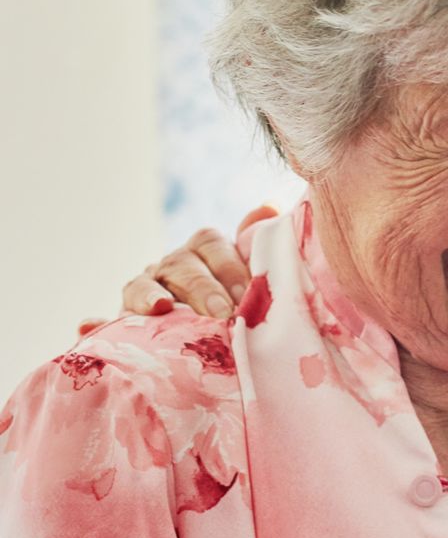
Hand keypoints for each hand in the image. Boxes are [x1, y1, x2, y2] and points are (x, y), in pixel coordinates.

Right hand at [77, 205, 276, 336]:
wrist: (201, 329)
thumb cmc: (232, 299)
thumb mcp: (245, 272)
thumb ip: (252, 244)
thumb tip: (270, 207)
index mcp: (201, 252)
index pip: (210, 244)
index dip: (228, 266)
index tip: (244, 294)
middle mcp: (171, 267)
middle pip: (181, 268)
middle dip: (202, 289)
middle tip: (222, 313)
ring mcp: (143, 291)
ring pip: (140, 287)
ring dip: (147, 297)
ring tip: (158, 308)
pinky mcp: (123, 319)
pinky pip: (106, 321)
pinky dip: (97, 323)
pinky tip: (88, 325)